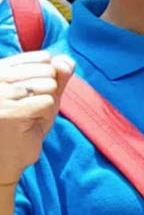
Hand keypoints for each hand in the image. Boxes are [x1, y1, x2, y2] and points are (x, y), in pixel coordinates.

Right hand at [0, 51, 70, 182]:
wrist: (9, 157)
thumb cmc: (27, 124)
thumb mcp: (45, 95)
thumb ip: (57, 76)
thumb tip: (66, 61)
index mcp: (1, 69)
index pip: (43, 58)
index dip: (50, 78)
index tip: (31, 95)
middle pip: (48, 70)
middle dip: (49, 92)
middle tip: (30, 109)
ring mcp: (0, 94)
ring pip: (48, 85)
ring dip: (46, 104)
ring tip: (28, 116)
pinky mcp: (8, 111)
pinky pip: (47, 101)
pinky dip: (44, 113)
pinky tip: (28, 123)